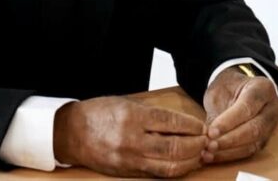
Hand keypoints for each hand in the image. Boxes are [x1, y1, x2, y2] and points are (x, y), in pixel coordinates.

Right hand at [53, 95, 207, 177]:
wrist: (72, 132)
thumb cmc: (98, 113)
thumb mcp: (124, 104)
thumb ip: (150, 114)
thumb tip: (179, 123)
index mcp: (132, 117)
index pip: (171, 122)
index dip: (191, 126)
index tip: (201, 126)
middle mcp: (132, 139)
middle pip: (174, 147)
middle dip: (196, 145)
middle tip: (206, 141)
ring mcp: (130, 159)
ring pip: (169, 165)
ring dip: (189, 161)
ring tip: (199, 154)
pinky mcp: (128, 172)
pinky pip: (157, 174)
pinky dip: (174, 170)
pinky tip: (183, 165)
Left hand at [203, 66, 277, 163]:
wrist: (237, 89)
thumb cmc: (228, 87)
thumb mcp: (219, 90)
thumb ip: (217, 110)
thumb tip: (208, 134)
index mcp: (262, 88)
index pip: (247, 107)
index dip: (228, 122)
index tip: (211, 132)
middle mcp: (272, 107)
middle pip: (254, 128)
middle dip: (230, 139)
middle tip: (210, 144)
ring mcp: (271, 125)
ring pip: (253, 143)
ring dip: (229, 150)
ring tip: (210, 152)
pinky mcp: (265, 139)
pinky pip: (249, 150)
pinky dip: (231, 154)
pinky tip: (215, 155)